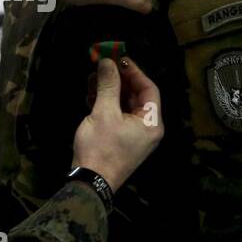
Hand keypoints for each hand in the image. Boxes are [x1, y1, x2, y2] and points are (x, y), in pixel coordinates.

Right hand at [72, 57, 163, 191]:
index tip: (118, 58)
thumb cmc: (101, 147)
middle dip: (119, 80)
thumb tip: (107, 62)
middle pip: (137, 96)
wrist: (90, 182)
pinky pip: (118, 116)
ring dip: (110, 91)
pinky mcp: (121, 140)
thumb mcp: (104, 113)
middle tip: (103, 66)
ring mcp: (134, 136)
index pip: (149, 89)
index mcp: (151, 122)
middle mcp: (147, 129)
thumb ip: (108, 85)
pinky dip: (106, 104)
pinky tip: (91, 95)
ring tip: (93, 79)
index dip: (134, 72)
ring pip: (125, 105)